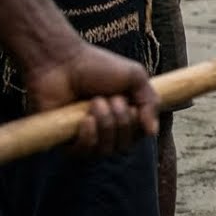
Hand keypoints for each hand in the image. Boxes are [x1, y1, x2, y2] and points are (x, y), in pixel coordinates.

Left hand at [24, 40, 158, 156]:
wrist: (63, 63)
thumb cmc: (98, 66)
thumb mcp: (136, 77)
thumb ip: (151, 103)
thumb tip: (152, 132)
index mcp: (126, 114)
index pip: (140, 135)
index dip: (138, 122)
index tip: (130, 102)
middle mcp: (108, 128)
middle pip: (124, 145)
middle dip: (121, 120)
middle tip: (110, 98)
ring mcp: (87, 135)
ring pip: (106, 150)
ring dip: (105, 124)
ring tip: (95, 102)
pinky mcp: (66, 140)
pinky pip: (84, 152)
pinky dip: (89, 136)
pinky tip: (85, 119)